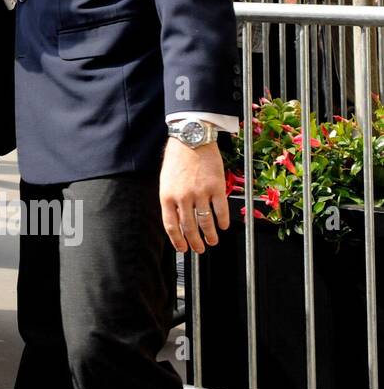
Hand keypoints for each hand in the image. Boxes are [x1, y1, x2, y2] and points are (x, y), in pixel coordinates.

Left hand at [160, 138, 229, 253]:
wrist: (191, 140)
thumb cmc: (177, 160)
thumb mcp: (166, 182)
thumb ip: (171, 202)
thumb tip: (178, 222)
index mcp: (166, 196)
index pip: (171, 226)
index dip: (177, 240)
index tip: (183, 248)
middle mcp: (182, 197)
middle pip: (189, 227)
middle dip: (195, 242)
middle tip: (200, 249)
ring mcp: (200, 193)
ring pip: (206, 222)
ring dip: (210, 235)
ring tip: (212, 241)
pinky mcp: (216, 187)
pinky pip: (220, 210)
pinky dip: (222, 221)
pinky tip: (223, 226)